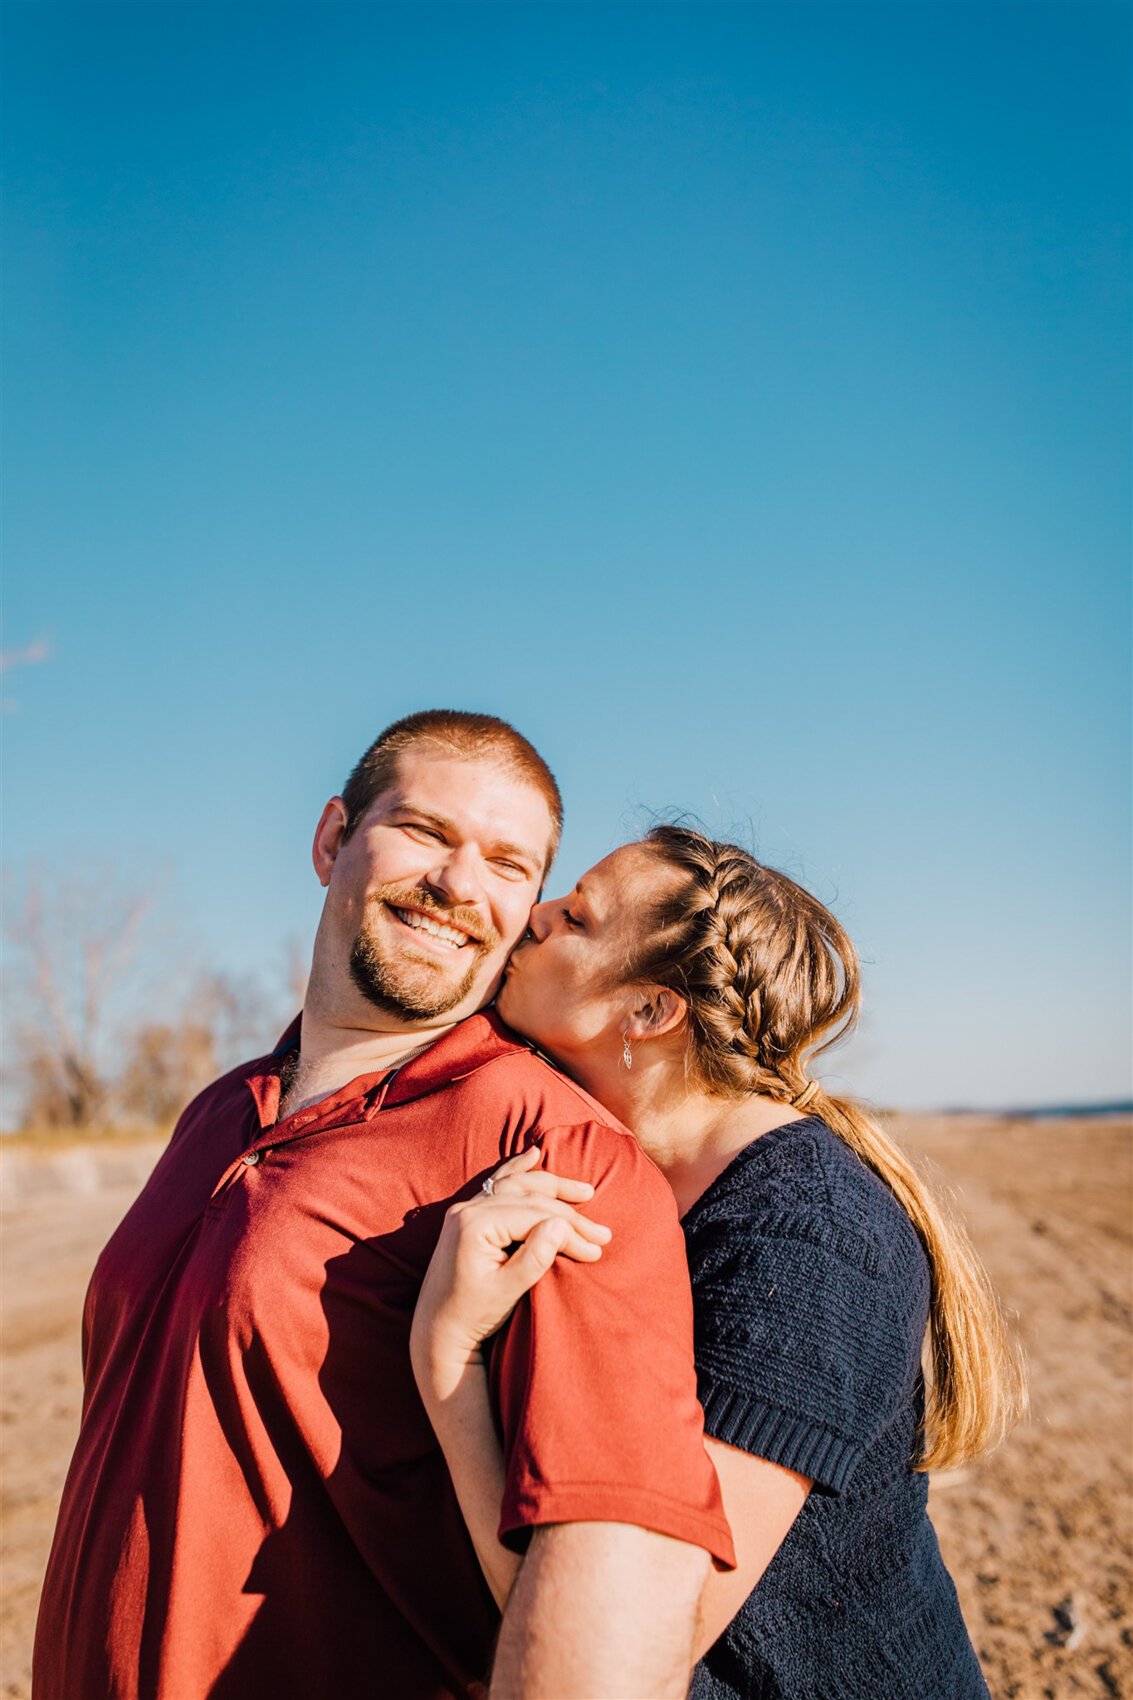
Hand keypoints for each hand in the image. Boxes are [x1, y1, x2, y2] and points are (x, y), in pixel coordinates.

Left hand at [410, 1146, 611, 1398]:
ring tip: (585, 1192)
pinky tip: (534, 1155)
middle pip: (529, 1199)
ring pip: (517, 1186)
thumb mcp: (507, 1291)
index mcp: (474, 1225)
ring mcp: (465, 1210)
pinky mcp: (467, 1216)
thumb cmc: (472, 1316)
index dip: (570, 1231)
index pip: (534, 1217)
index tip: (597, 1249)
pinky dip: (517, 1169)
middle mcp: (467, 1209)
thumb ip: (535, 1257)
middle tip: (602, 1234)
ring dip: (552, 1188)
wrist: (437, 1332)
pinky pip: (497, 1184)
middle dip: (569, 1214)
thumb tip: (562, 1225)